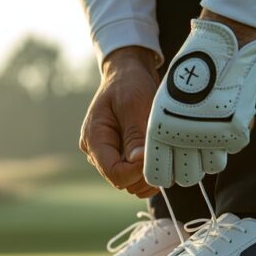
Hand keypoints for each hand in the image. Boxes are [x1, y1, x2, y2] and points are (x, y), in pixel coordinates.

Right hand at [79, 46, 159, 198]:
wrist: (129, 73)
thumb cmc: (129, 83)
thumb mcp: (133, 104)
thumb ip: (135, 135)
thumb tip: (138, 163)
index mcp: (94, 139)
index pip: (114, 173)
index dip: (137, 171)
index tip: (153, 153)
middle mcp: (98, 152)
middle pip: (123, 181)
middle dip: (144, 172)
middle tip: (162, 150)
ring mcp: (110, 155)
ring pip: (131, 182)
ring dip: (149, 172)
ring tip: (161, 148)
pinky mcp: (122, 155)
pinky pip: (137, 175)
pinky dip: (150, 169)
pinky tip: (160, 152)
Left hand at [144, 11, 255, 187]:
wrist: (225, 45)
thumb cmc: (187, 69)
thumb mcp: (161, 100)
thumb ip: (155, 134)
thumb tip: (150, 165)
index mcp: (160, 130)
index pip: (157, 176)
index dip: (161, 173)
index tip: (167, 165)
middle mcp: (184, 138)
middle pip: (184, 178)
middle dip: (185, 168)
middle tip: (188, 151)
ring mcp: (211, 138)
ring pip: (209, 168)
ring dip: (207, 156)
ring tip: (205, 135)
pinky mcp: (234, 134)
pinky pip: (228, 152)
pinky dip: (226, 142)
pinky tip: (221, 122)